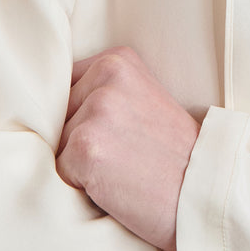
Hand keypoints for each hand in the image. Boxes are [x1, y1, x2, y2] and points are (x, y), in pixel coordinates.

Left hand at [55, 47, 199, 250]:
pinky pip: (58, 173)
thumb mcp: (142, 100)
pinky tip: (115, 186)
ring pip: (55, 146)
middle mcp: (106, 76)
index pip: (64, 89)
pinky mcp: (86, 148)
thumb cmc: (173, 154)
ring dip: (79, 166)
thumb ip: (101, 93)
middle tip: (124, 155)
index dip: (81, 120)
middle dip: (77, 142)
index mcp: (118, 60)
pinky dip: (80, 188)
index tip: (117, 135)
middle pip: (56, 117)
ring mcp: (97, 110)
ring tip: (121, 170)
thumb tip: (44, 111)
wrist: (205, 190)